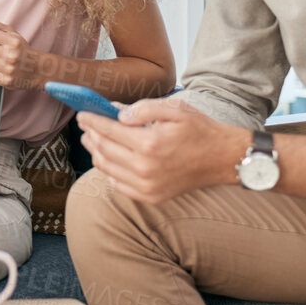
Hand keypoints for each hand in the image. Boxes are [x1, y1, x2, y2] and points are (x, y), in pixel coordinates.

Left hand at [77, 97, 250, 204]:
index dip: (91, 121)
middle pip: (103, 150)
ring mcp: (147, 186)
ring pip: (107, 168)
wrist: (223, 159)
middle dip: (91, 135)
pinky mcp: (151, 196)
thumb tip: (118, 114)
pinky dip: (109, 172)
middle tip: (86, 125)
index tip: (82, 113)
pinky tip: (110, 160)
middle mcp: (145, 167)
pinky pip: (119, 185)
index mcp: (149, 143)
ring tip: (93, 140)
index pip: (107, 130)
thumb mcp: (175, 108)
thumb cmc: (200, 130)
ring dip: (96, 152)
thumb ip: (144, 108)